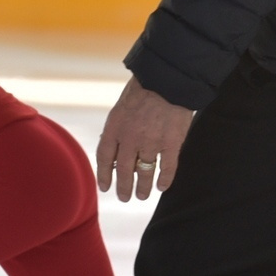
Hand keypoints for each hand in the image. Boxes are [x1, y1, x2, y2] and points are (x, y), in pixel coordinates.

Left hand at [96, 76, 193, 200]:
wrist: (168, 78)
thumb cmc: (145, 86)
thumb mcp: (122, 105)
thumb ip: (119, 126)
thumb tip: (117, 145)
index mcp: (115, 126)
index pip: (104, 157)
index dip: (104, 174)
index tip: (106, 187)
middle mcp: (130, 138)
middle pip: (123, 170)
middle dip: (123, 187)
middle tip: (124, 197)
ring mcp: (151, 142)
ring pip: (144, 172)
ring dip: (142, 187)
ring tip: (142, 196)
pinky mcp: (171, 143)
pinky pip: (167, 167)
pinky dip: (164, 179)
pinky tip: (162, 187)